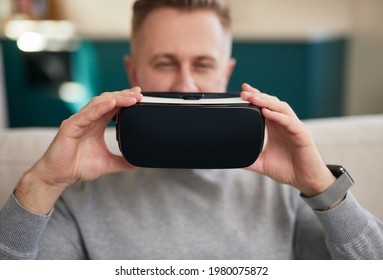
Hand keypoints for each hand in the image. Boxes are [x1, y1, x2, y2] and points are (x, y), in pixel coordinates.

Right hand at [14, 88, 141, 213]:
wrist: (59, 176)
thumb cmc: (78, 167)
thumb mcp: (107, 164)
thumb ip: (122, 162)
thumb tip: (138, 163)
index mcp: (96, 124)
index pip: (113, 107)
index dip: (126, 99)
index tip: (140, 96)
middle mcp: (88, 119)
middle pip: (107, 101)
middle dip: (124, 95)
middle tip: (139, 93)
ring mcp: (79, 121)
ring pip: (98, 104)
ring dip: (116, 99)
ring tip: (131, 98)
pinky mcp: (71, 127)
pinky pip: (87, 114)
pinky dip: (100, 108)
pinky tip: (112, 103)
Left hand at [240, 83, 334, 195]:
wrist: (306, 181)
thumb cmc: (288, 170)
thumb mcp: (262, 164)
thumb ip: (249, 160)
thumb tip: (233, 159)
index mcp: (276, 128)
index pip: (265, 107)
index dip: (256, 97)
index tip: (243, 90)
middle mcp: (285, 124)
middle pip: (272, 103)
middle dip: (258, 96)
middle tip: (244, 92)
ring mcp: (294, 128)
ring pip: (281, 108)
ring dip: (267, 102)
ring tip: (254, 98)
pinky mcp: (302, 135)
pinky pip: (289, 122)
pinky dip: (278, 116)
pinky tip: (267, 112)